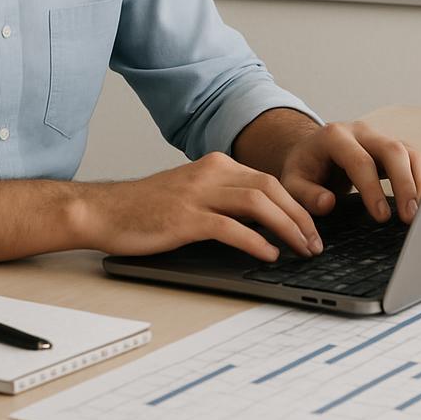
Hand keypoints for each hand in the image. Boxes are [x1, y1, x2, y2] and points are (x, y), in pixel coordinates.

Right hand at [78, 152, 322, 261]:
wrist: (105, 211)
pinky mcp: (185, 217)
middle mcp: (210, 173)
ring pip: (257, 203)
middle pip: (270, 188)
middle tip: (315, 242)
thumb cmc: (147, 209)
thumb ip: (223, 198)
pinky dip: (255, 241)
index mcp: (216, 165)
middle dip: (299, 216)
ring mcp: (197, 193)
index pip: (268, 180)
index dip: (295, 203)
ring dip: (287, 227)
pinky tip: (269, 254)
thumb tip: (263, 221)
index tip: (311, 227)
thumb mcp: (192, 193)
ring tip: (302, 249)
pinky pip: (230, 227)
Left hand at [278, 120, 420, 224]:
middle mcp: (361, 132)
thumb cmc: (304, 169)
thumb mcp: (292, 182)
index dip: (372, 188)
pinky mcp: (393, 149)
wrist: (312, 152)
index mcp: (334, 136)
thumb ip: (305, 194)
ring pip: (409, 152)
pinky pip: (416, 159)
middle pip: (392, 150)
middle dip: (405, 184)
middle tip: (410, 216)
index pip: (360, 160)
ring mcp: (380, 138)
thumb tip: (328, 203)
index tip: (382, 216)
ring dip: (420, 182)